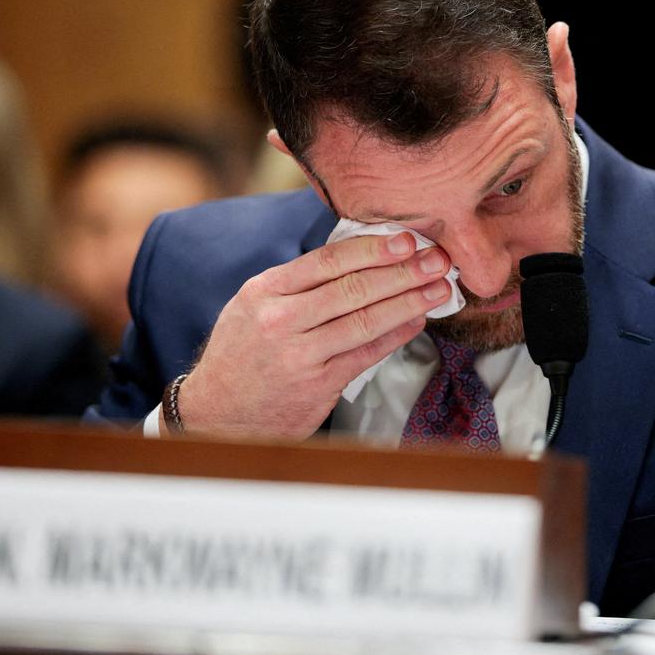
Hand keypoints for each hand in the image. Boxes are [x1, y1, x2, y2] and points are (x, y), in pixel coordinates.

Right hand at [174, 232, 449, 438]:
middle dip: (403, 272)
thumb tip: (360, 256)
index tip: (406, 240)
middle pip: (354, 288)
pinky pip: (366, 354)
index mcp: (266, 290)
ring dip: (409, 302)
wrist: (216, 413)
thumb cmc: (242, 354)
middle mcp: (281, 319)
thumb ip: (299, 283)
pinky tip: (416, 321)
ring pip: (366, 320)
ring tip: (438, 289)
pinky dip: (396, 335)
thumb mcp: (254, 305)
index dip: (374, 248)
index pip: (329, 260)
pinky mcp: (317, 385)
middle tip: (436, 260)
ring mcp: (299, 354)